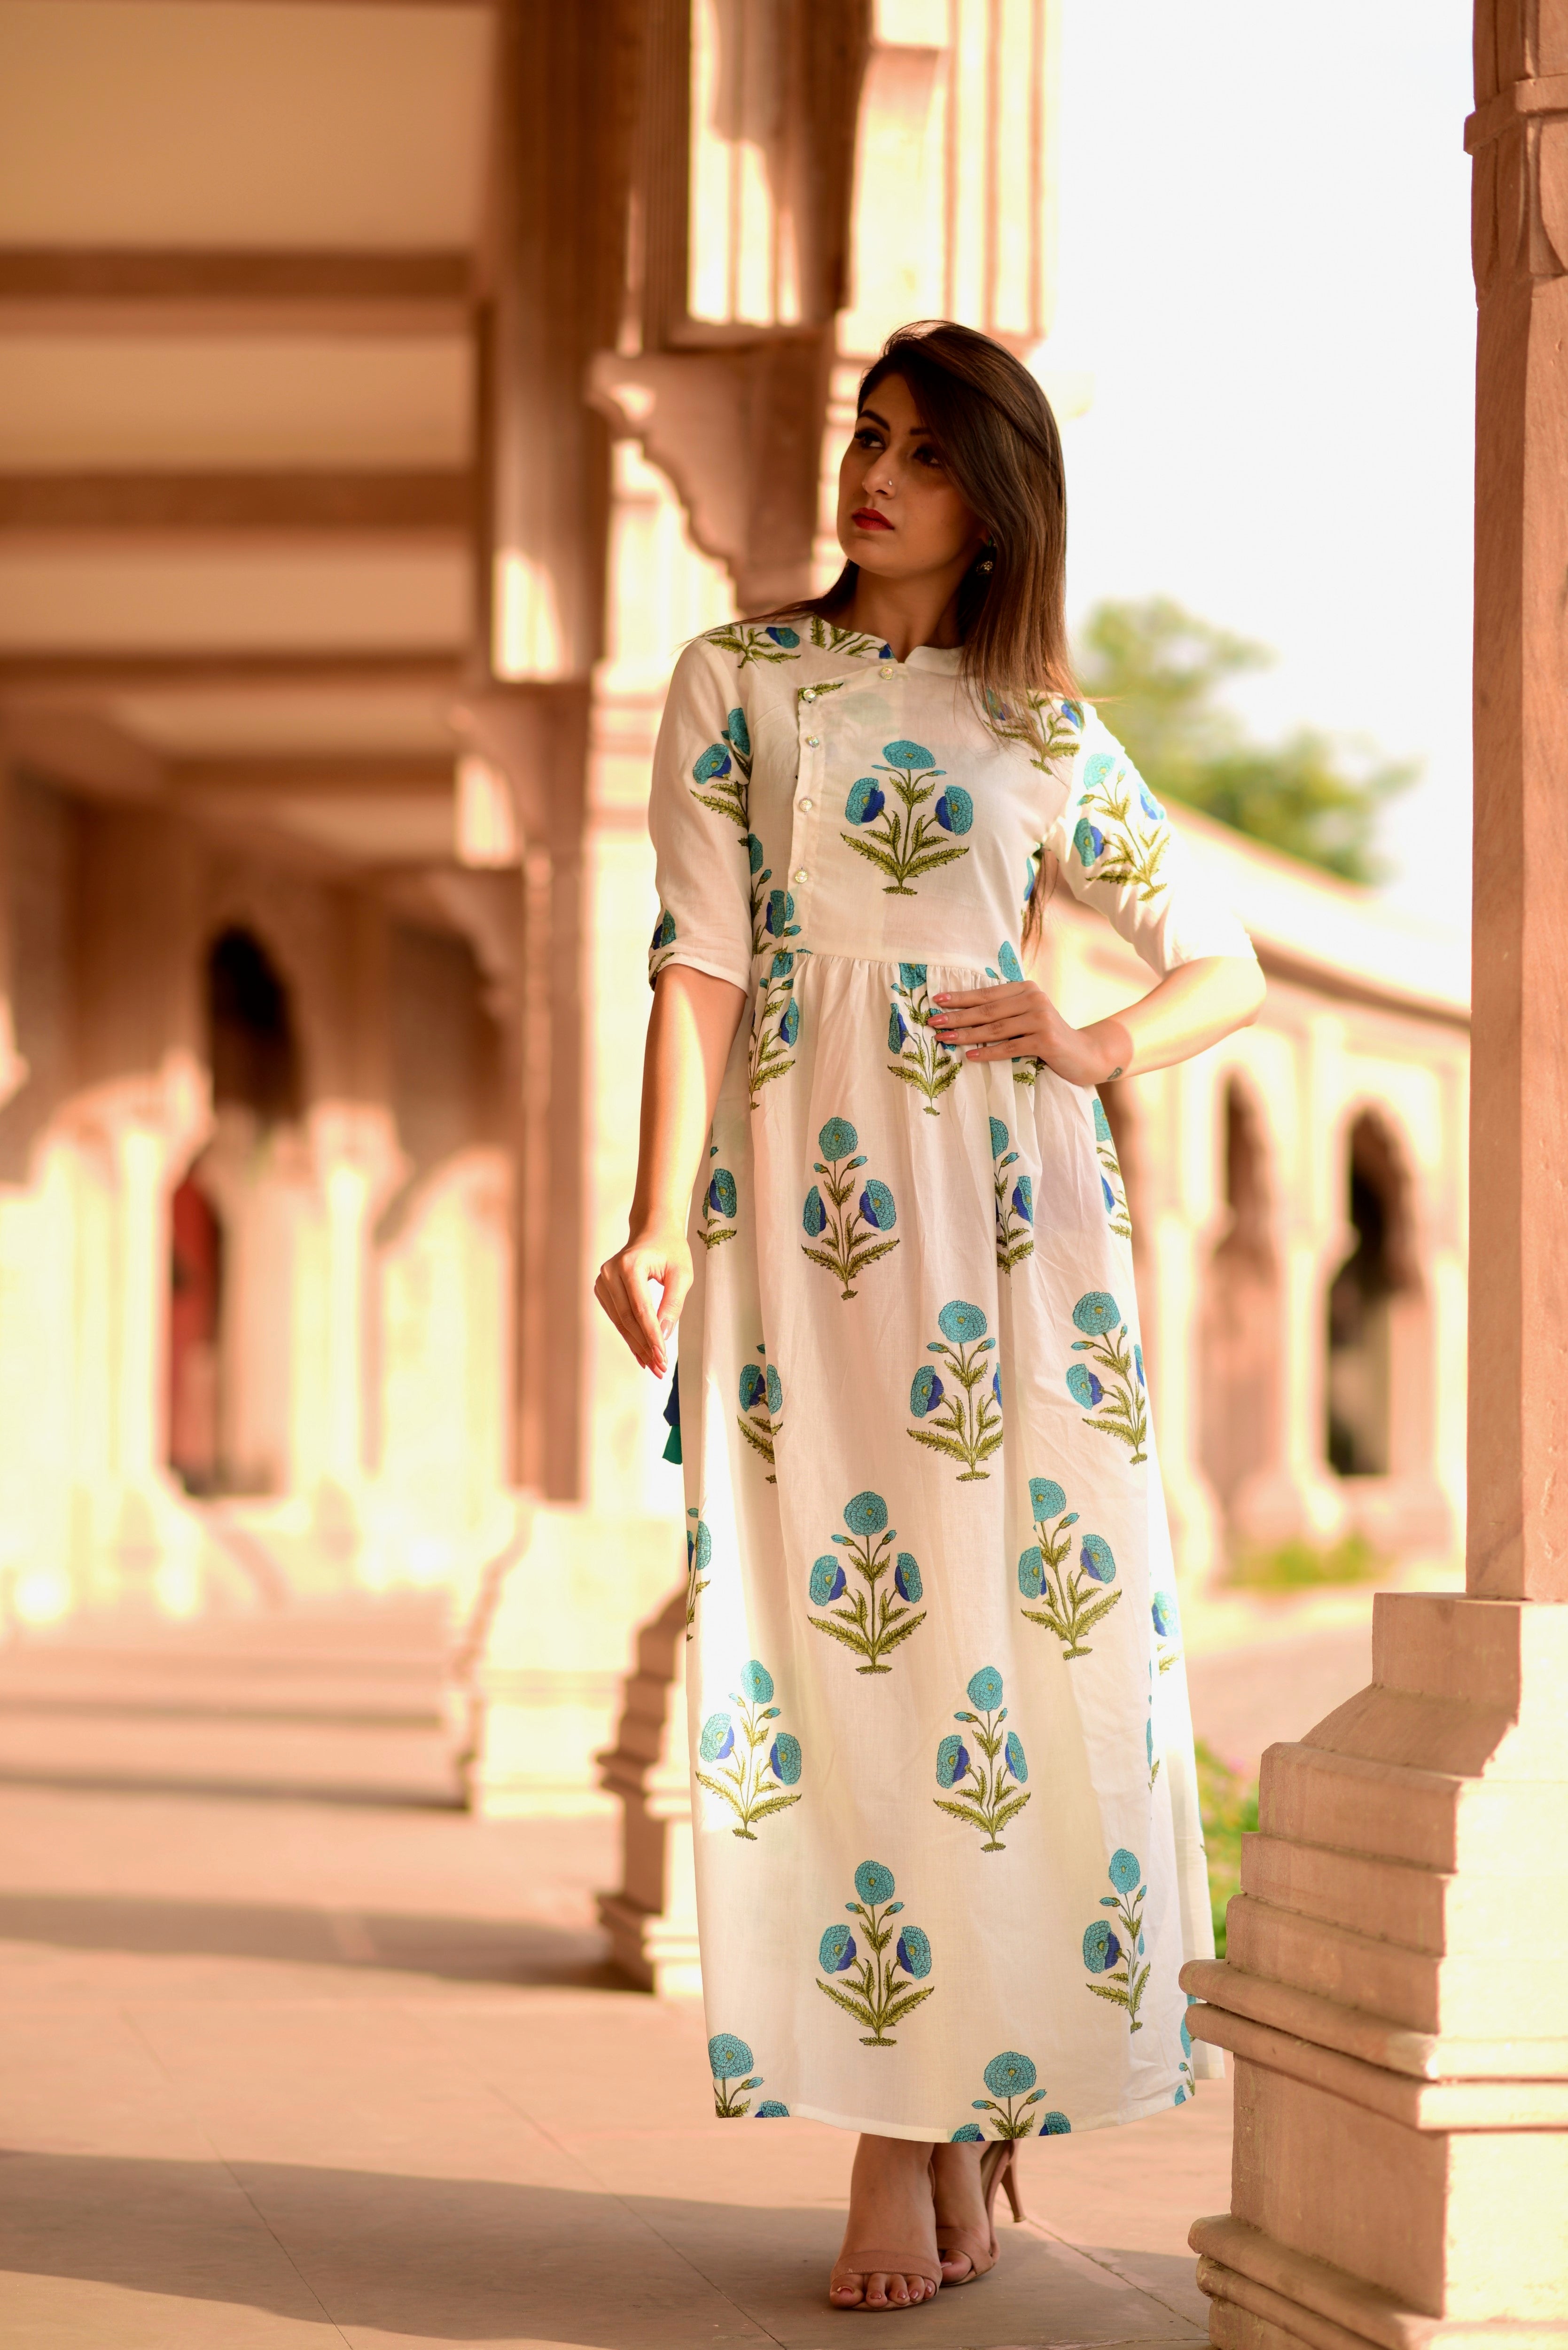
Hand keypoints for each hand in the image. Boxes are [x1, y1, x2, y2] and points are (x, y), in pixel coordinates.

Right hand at [594, 1226, 691, 1376]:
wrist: (653, 1230)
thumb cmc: (671, 1250)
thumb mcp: (682, 1274)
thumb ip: (673, 1304)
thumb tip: (664, 1336)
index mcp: (629, 1265)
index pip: (641, 1308)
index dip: (652, 1336)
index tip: (662, 1357)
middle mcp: (610, 1272)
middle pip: (627, 1318)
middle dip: (644, 1346)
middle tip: (659, 1368)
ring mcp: (602, 1280)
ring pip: (619, 1321)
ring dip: (636, 1345)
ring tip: (653, 1365)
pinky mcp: (602, 1289)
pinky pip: (616, 1317)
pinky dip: (630, 1335)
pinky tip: (641, 1352)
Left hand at [929, 980, 1129, 1088]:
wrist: (1086, 1054)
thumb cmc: (1049, 1037)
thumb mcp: (1027, 1017)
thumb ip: (1004, 1010)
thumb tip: (963, 1013)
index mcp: (1026, 989)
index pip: (987, 993)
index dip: (961, 998)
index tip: (936, 1001)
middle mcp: (1033, 999)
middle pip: (987, 1010)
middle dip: (957, 1016)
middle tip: (933, 1022)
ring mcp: (1040, 1018)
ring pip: (995, 1029)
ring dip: (966, 1035)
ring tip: (944, 1039)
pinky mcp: (1045, 1039)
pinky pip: (1010, 1047)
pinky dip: (988, 1053)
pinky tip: (970, 1056)